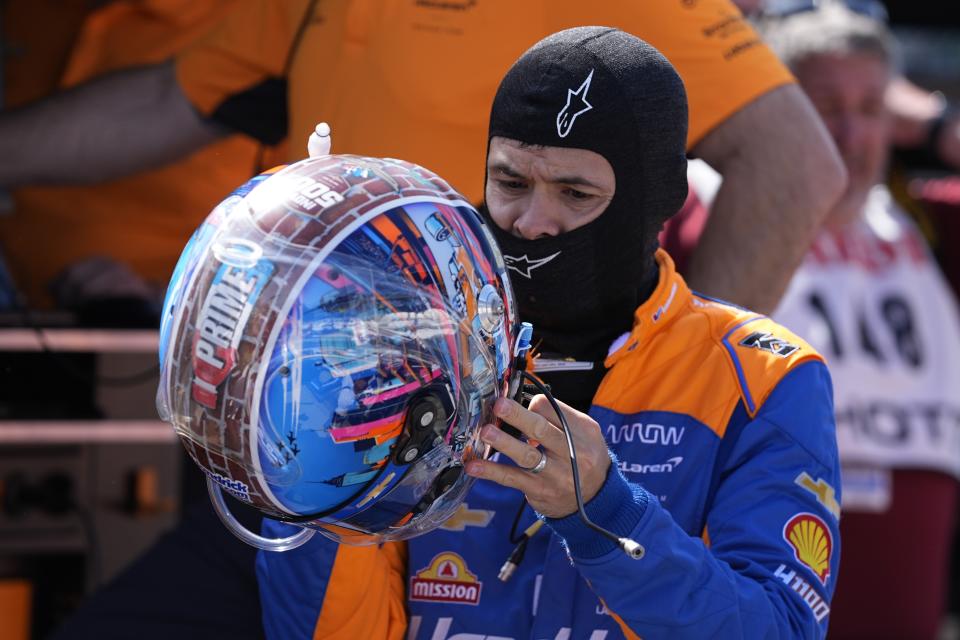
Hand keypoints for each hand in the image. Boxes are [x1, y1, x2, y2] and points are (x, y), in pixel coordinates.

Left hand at [465, 395, 610, 517]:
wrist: (597, 499)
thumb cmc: (584, 457)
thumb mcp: (586, 433)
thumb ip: (560, 417)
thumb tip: (525, 404)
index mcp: (583, 432)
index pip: (555, 411)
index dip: (533, 404)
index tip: (516, 400)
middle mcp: (571, 453)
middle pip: (542, 430)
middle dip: (518, 416)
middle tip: (499, 405)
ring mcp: (554, 475)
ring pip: (526, 456)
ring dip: (503, 443)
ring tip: (485, 432)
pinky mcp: (538, 491)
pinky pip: (512, 479)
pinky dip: (491, 471)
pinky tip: (473, 466)